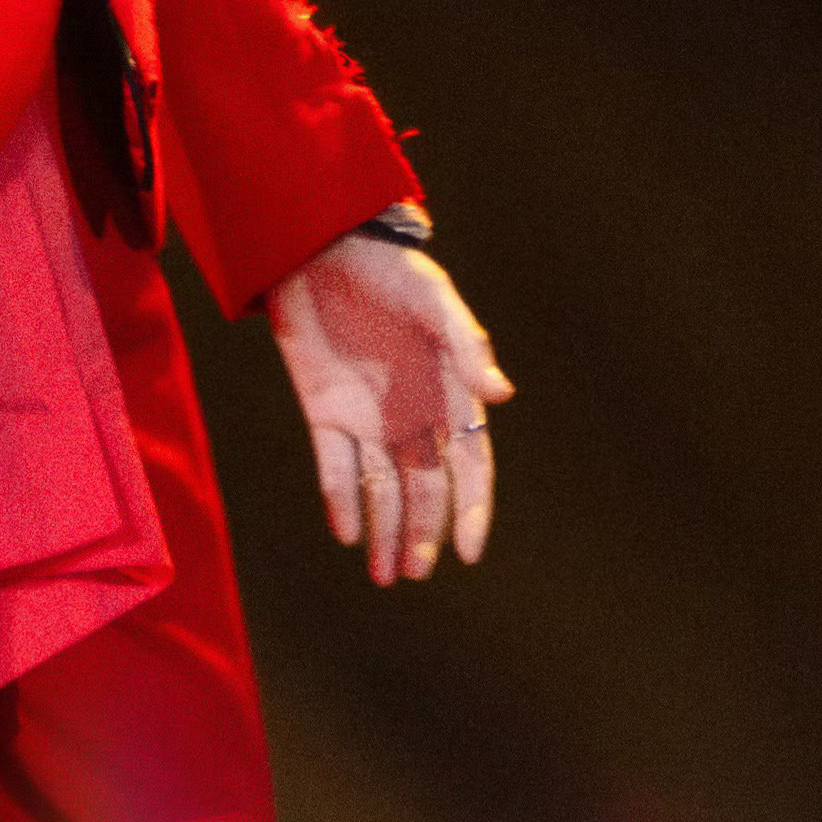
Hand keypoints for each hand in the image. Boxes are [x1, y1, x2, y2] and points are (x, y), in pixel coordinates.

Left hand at [263, 232, 511, 584]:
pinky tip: (346, 532)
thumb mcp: (431, 299)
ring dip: (385, 530)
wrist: (320, 246)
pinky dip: (341, 500)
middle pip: (424, 488)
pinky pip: (335, 467)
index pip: (469, 464)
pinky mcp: (324, 411)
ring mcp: (367, 417)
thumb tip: (501, 396)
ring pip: (381, 488)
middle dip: (422, 533)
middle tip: (413, 575)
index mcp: (448, 392)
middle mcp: (412, 414)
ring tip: (384, 576)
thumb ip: (465, 344)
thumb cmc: (389, 268)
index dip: (471, 509)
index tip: (468, 553)